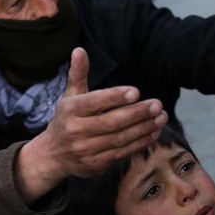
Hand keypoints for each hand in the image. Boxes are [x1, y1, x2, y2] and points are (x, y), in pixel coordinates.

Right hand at [15, 48, 166, 202]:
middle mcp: (76, 130)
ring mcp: (85, 150)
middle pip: (112, 122)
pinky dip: (139, 143)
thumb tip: (79, 49)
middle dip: (137, 113)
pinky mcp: (95, 164)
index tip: (135, 92)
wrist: (53, 156)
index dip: (115, 97)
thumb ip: (78, 74)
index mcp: (70, 109)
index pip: (94, 102)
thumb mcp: (70, 96)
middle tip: (157, 104)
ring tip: (161, 117)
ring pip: (120, 138)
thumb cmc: (67, 119)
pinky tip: (153, 133)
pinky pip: (121, 153)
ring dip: (144, 128)